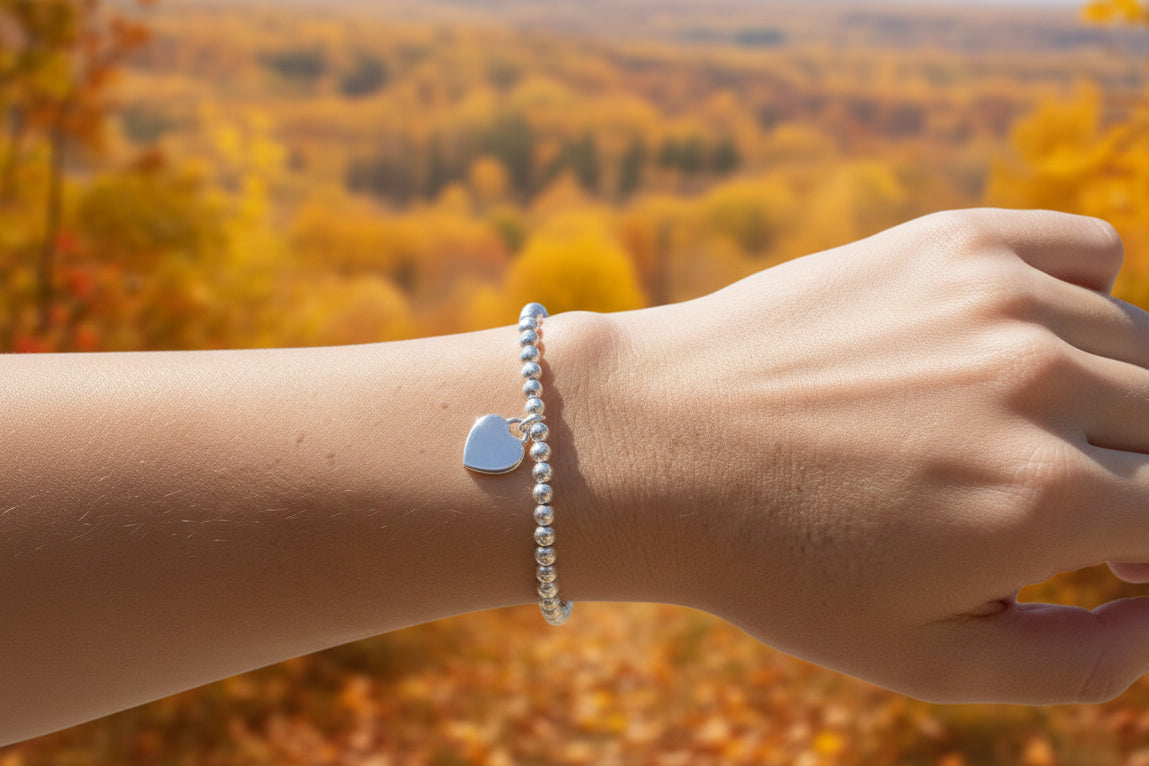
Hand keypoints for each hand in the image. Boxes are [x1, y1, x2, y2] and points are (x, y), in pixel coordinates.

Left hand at [594, 208, 1148, 702]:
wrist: (654, 443)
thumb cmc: (776, 563)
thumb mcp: (919, 658)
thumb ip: (1079, 663)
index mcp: (1045, 502)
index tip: (1109, 559)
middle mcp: (1038, 384)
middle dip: (1147, 478)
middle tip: (1073, 510)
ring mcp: (996, 299)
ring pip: (1143, 345)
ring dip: (1120, 401)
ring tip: (1034, 436)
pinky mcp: (952, 241)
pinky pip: (1089, 253)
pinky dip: (1083, 303)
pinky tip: (1015, 347)